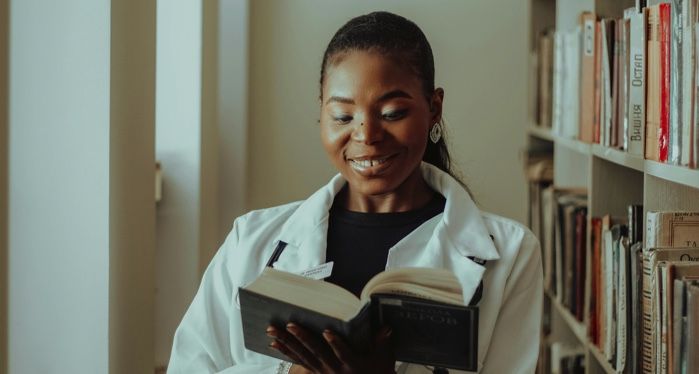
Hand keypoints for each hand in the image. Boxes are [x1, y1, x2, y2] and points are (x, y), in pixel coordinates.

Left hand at [266, 323, 394, 373]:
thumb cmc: (376, 372)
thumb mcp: (383, 359)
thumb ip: (382, 342)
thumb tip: (386, 328)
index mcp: (352, 365)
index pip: (343, 353)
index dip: (335, 343)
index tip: (327, 332)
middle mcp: (335, 370)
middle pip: (316, 352)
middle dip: (302, 337)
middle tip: (290, 324)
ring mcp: (323, 371)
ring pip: (303, 356)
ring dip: (287, 342)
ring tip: (273, 331)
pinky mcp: (316, 372)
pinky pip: (298, 361)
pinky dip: (286, 352)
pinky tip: (274, 344)